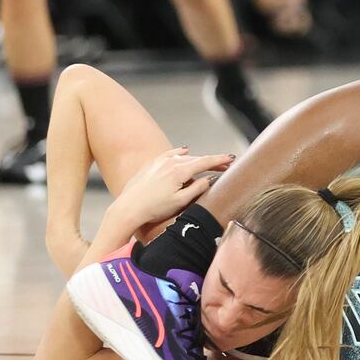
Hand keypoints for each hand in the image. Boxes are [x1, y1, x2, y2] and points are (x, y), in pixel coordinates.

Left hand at [110, 147, 233, 230]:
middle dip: (212, 161)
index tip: (232, 158)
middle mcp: (171, 162)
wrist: (127, 209)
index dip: (220, 160)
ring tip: (208, 163)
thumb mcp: (180, 201)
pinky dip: (179, 152)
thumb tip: (210, 179)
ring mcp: (160, 161)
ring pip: (184, 157)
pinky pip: (170, 154)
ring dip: (197, 160)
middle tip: (225, 165)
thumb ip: (198, 188)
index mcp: (180, 170)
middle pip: (197, 159)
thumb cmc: (154, 208)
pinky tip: (185, 150)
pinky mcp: (151, 164)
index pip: (206, 162)